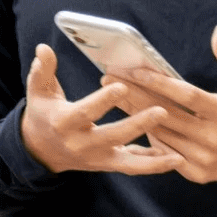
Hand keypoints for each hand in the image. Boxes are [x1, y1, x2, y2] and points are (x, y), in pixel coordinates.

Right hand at [16, 43, 180, 175]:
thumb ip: (42, 71)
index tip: (121, 86)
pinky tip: (175, 159)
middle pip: (112, 136)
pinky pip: (132, 167)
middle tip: (162, 111)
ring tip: (178, 155)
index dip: (102, 101)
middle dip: (137, 125)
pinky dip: (153, 165)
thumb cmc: (44, 115)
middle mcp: (80, 144)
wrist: (41, 151)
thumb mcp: (39, 93)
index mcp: (63, 123)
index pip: (84, 112)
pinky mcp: (107, 164)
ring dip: (153, 159)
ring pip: (127, 162)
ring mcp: (96, 157)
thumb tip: (44, 49)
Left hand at [115, 25, 216, 184]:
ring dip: (133, 116)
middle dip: (134, 95)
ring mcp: (206, 158)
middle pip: (166, 115)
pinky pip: (164, 156)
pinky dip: (148, 141)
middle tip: (107, 80)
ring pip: (161, 135)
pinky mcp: (198, 174)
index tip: (133, 70)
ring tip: (112, 97)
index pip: (186, 96)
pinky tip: (127, 125)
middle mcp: (215, 138)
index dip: (159, 82)